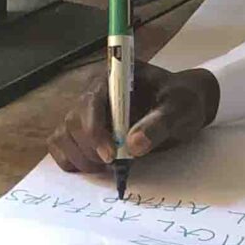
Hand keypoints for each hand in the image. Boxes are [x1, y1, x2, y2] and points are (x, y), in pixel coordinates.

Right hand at [45, 61, 219, 175]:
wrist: (181, 107)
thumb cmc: (182, 102)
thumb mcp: (180, 109)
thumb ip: (159, 124)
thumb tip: (133, 145)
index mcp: (114, 78)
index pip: (91, 102)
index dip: (95, 131)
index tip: (111, 155)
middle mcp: (94, 93)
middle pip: (72, 122)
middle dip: (90, 149)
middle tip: (114, 164)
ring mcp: (86, 112)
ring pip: (63, 136)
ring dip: (80, 158)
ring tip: (107, 166)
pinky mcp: (83, 131)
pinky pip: (62, 146)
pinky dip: (72, 161)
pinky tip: (94, 167)